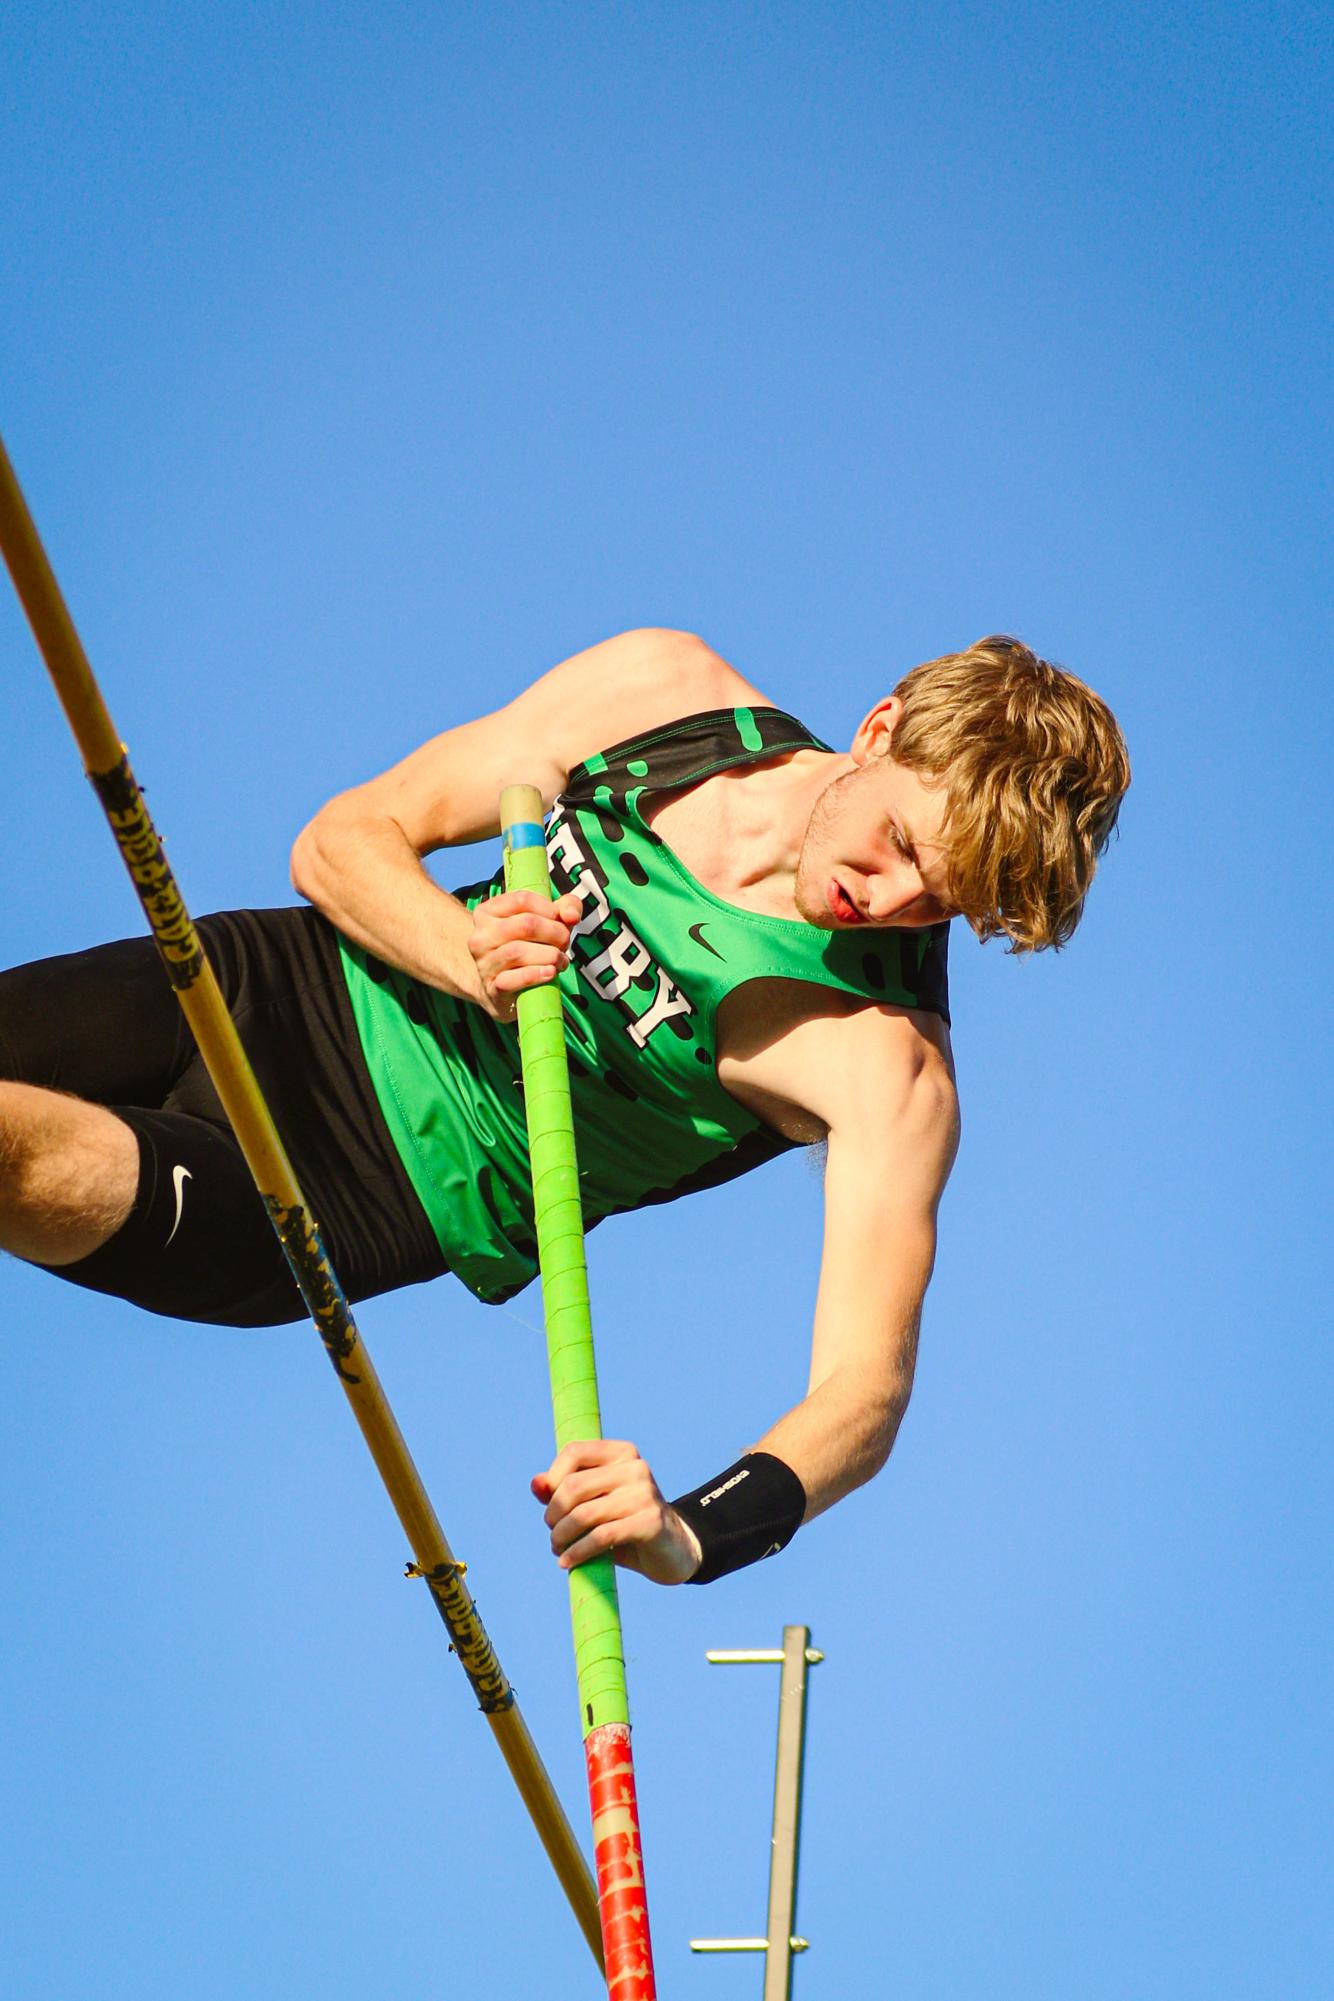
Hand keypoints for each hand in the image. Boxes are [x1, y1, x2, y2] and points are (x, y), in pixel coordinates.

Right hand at [467, 890, 581, 1018]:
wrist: (498, 986)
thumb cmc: (522, 948)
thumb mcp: (542, 921)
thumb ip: (564, 908)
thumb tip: (571, 915)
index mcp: (488, 912)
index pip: (522, 900)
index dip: (549, 909)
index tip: (560, 920)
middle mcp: (481, 935)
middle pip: (526, 924)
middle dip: (555, 933)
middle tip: (564, 943)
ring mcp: (484, 962)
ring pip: (519, 952)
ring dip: (550, 956)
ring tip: (560, 961)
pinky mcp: (492, 987)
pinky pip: (512, 979)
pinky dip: (536, 975)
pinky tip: (549, 973)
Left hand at [532, 1439, 703, 1586]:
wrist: (672, 1550)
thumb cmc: (625, 1523)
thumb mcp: (595, 1503)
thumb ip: (563, 1491)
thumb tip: (536, 1484)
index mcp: (622, 1452)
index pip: (574, 1452)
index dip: (552, 1480)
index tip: (550, 1506)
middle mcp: (635, 1467)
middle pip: (574, 1486)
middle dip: (554, 1515)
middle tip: (554, 1535)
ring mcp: (645, 1493)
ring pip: (584, 1514)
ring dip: (562, 1537)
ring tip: (558, 1550)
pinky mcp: (651, 1522)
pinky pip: (601, 1536)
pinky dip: (577, 1552)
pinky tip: (567, 1563)